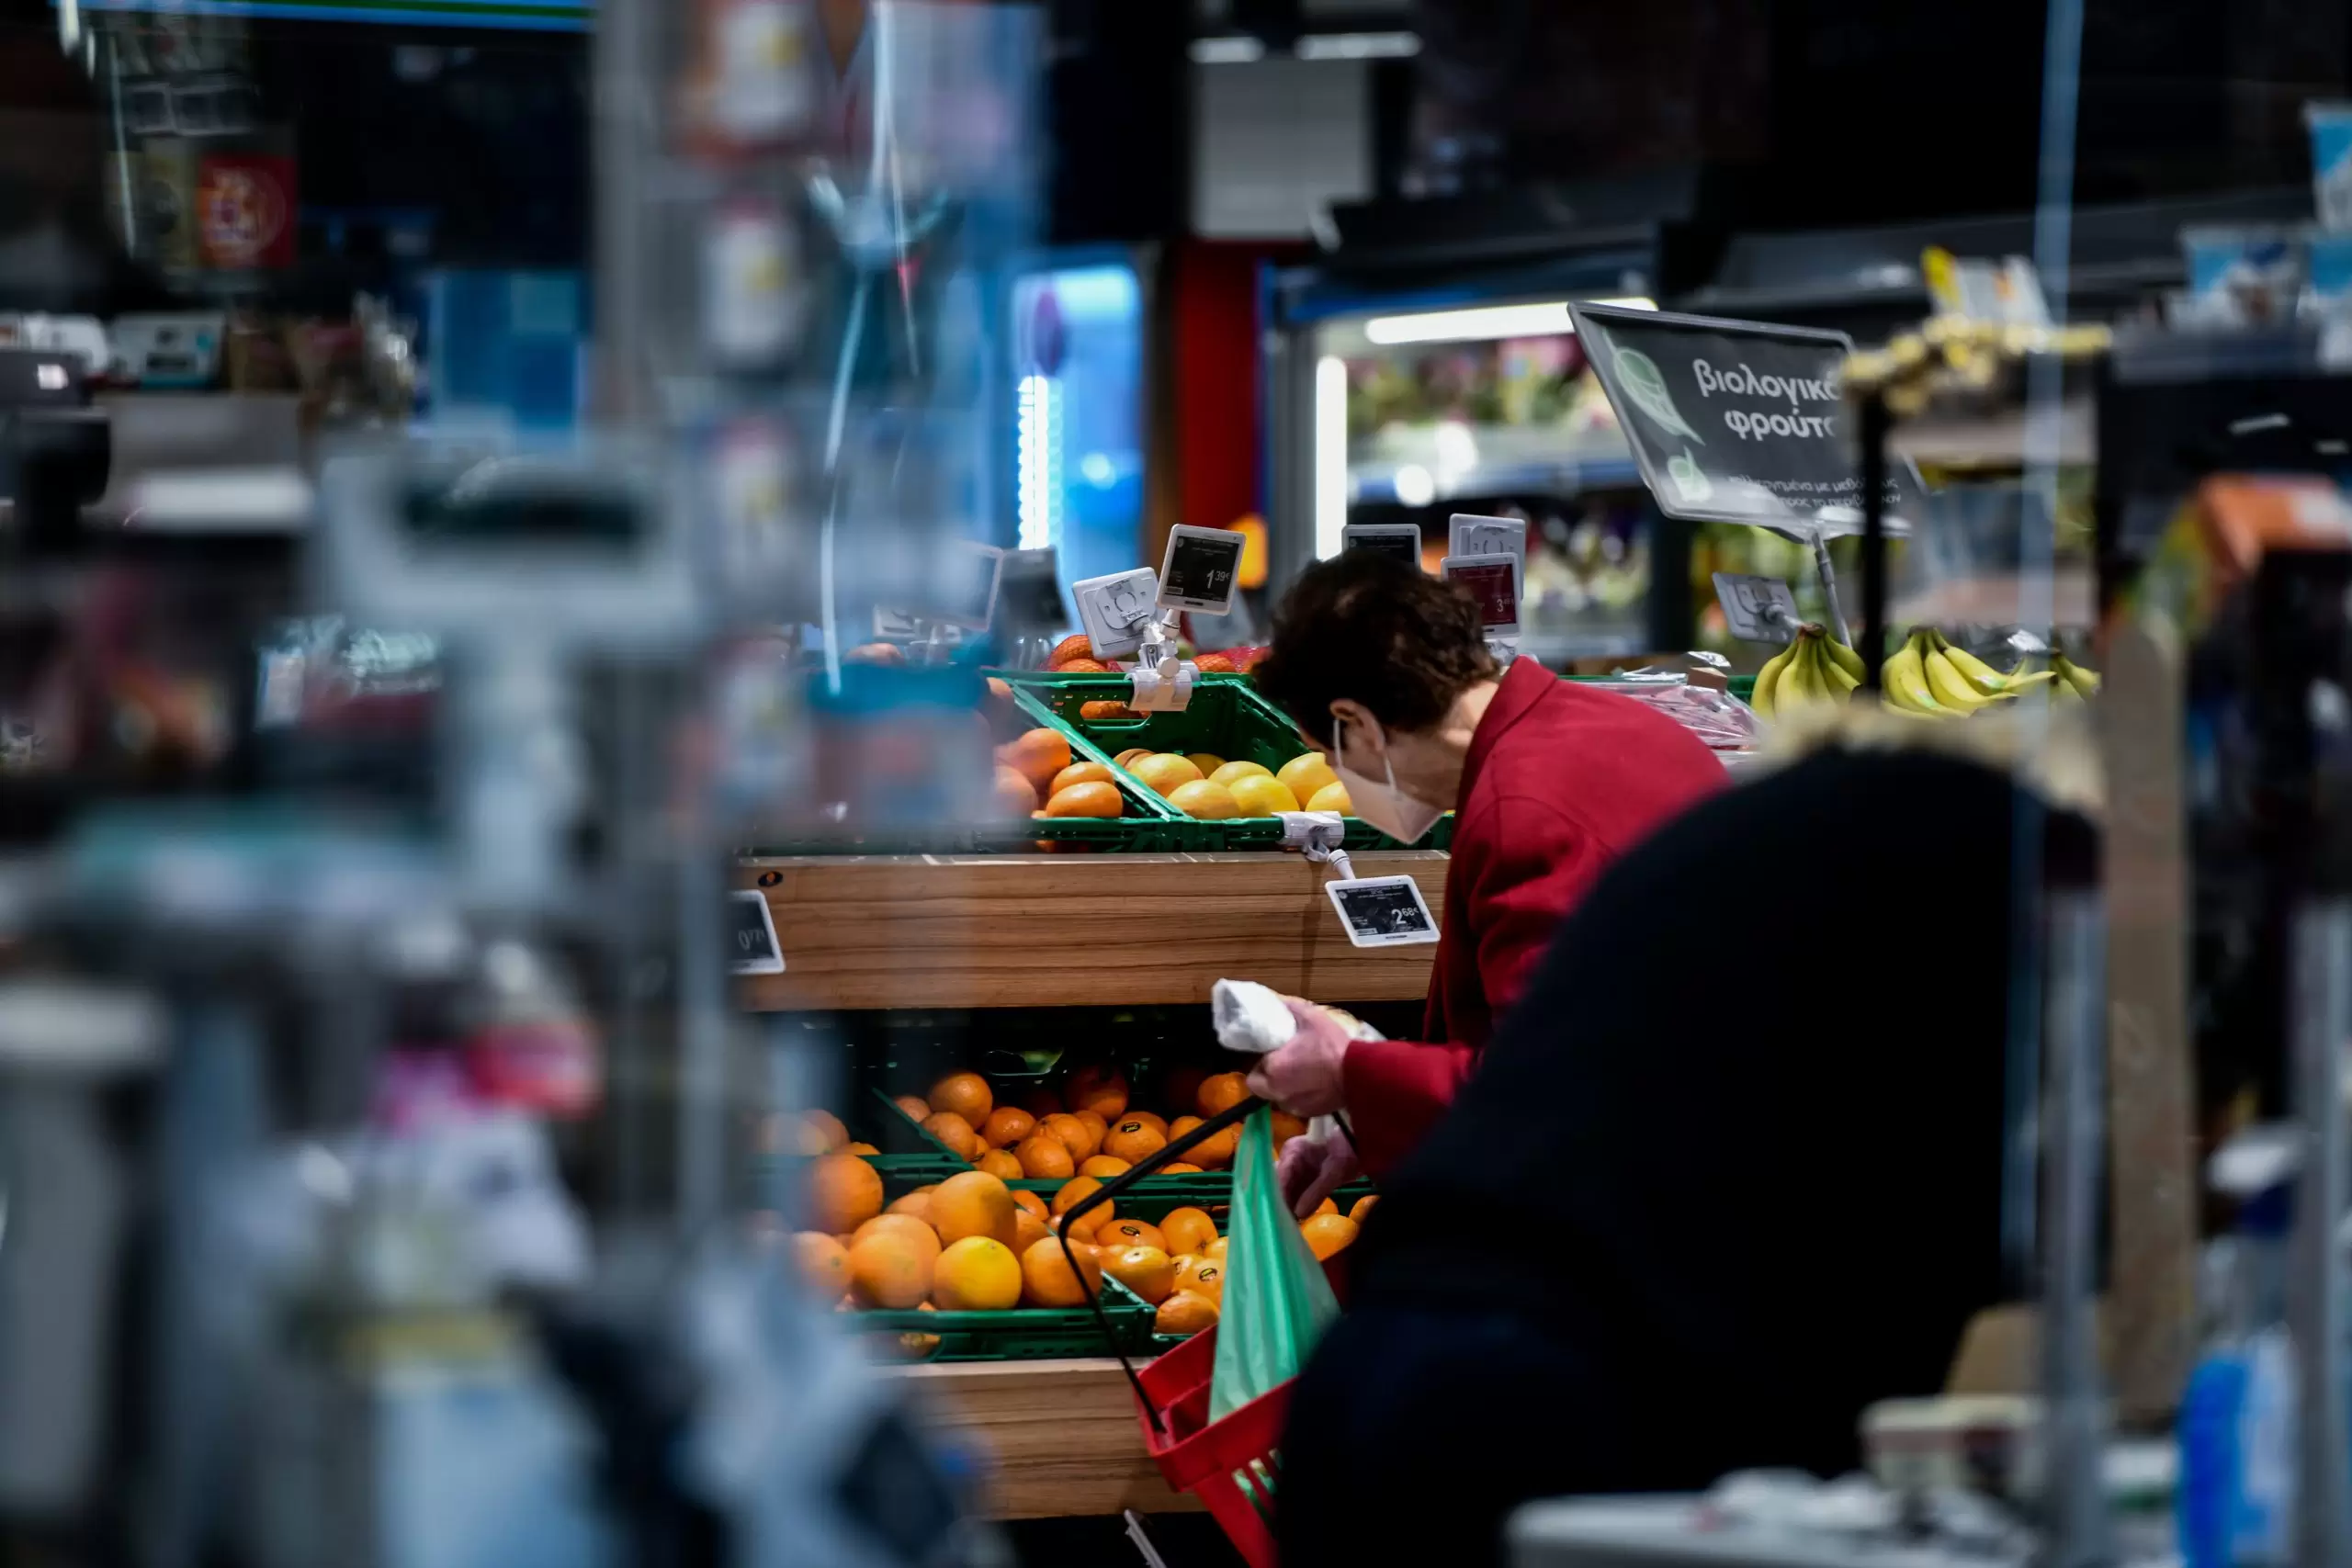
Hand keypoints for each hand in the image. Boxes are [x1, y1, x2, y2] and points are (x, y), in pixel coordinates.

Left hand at [1243, 999, 1351, 1117]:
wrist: (1360, 1074)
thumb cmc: (1333, 1046)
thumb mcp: (1311, 1018)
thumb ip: (1290, 1008)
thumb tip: (1277, 1002)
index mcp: (1274, 1068)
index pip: (1254, 1071)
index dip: (1262, 1062)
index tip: (1273, 1055)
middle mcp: (1278, 1092)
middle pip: (1261, 1088)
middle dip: (1268, 1078)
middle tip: (1284, 1065)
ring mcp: (1294, 1106)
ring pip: (1278, 1098)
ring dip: (1283, 1088)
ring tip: (1300, 1075)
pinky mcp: (1309, 1114)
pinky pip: (1295, 1105)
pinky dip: (1299, 1097)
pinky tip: (1313, 1086)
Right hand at [1278, 1133, 1360, 1218]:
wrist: (1361, 1148)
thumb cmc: (1348, 1150)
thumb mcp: (1336, 1170)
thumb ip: (1317, 1191)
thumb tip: (1298, 1213)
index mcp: (1293, 1150)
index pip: (1280, 1174)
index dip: (1278, 1195)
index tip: (1277, 1214)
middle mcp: (1289, 1161)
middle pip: (1277, 1184)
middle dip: (1278, 1204)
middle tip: (1280, 1225)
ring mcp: (1295, 1172)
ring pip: (1284, 1193)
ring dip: (1286, 1209)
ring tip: (1286, 1227)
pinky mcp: (1303, 1183)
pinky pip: (1295, 1197)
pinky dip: (1295, 1209)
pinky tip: (1295, 1223)